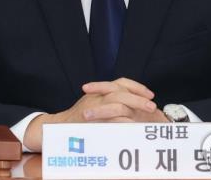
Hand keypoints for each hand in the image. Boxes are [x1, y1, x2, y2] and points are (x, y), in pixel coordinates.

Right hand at [23, 77, 167, 150]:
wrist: (58, 128)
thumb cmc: (79, 119)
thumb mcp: (95, 105)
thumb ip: (110, 102)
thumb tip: (132, 106)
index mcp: (100, 91)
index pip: (121, 82)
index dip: (136, 87)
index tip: (150, 94)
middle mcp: (97, 96)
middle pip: (121, 91)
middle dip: (139, 97)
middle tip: (152, 106)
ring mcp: (93, 107)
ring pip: (117, 102)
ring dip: (134, 107)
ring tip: (146, 114)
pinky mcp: (90, 119)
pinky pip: (109, 119)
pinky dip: (122, 122)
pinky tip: (132, 126)